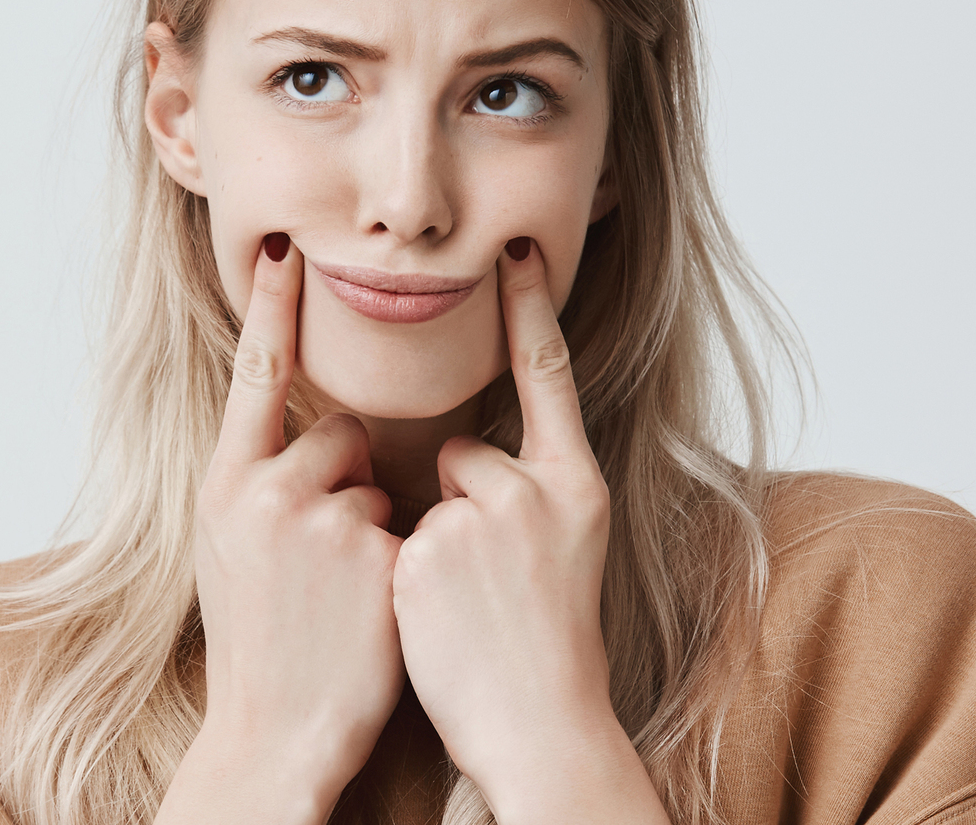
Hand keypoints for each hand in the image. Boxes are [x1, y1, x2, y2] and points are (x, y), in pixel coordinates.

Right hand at [158, 233, 404, 824]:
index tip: (284, 247)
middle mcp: (264, 491)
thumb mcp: (228, 547)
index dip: (269, 307)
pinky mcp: (373, 554)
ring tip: (337, 590)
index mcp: (223, 484)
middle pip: (338, 431)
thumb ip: (257, 480)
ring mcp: (319, 522)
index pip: (254, 374)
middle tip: (320, 552)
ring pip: (373, 480)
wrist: (271, 732)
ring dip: (369, 523)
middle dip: (342, 477)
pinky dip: (395, 560)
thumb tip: (310, 433)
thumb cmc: (256, 637)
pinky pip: (404, 525)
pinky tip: (366, 610)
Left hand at [392, 237, 631, 819]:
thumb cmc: (551, 641)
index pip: (549, 375)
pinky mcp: (426, 558)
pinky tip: (440, 621)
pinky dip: (408, 576)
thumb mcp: (570, 548)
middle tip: (496, 580)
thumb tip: (469, 460)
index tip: (517, 247)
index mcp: (577, 485)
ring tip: (469, 608)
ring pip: (429, 500)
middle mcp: (536, 492)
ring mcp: (480, 525)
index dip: (531, 308)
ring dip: (434, 544)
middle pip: (467, 455)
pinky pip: (398, 539)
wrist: (544, 728)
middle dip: (463, 507)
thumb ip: (531, 490)